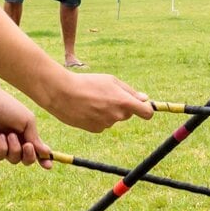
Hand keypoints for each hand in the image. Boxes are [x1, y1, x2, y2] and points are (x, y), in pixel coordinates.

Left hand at [0, 86, 51, 166]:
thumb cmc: (8, 107)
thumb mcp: (27, 121)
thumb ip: (35, 138)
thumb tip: (46, 153)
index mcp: (26, 134)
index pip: (37, 151)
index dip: (43, 159)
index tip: (49, 165)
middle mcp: (15, 142)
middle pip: (26, 160)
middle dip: (29, 156)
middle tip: (27, 145)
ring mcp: (2, 146)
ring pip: (14, 160)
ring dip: (14, 148)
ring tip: (9, 134)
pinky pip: (0, 157)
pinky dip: (2, 147)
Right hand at [36, 69, 153, 133]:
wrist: (62, 93)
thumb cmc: (87, 83)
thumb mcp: (110, 80)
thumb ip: (129, 91)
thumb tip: (144, 99)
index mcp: (124, 102)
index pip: (146, 113)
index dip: (146, 109)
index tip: (143, 106)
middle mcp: (117, 116)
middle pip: (128, 114)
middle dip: (122, 106)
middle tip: (106, 95)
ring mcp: (106, 124)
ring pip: (113, 118)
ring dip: (108, 111)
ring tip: (92, 100)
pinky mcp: (95, 130)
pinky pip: (102, 124)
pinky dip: (97, 117)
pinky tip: (86, 108)